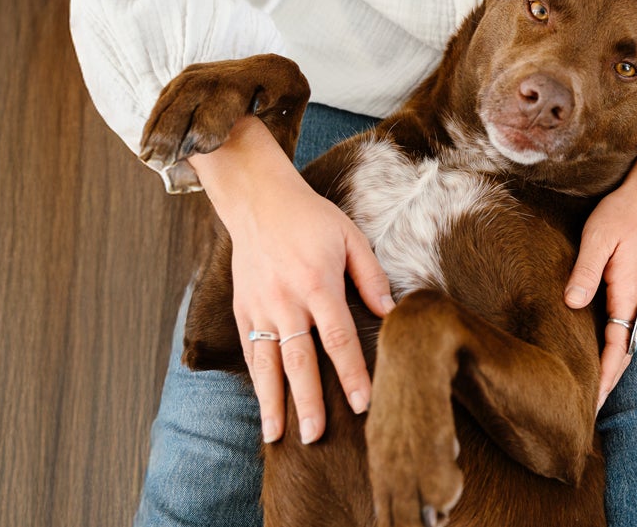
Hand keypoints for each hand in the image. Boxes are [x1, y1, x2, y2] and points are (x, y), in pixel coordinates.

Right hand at [191, 117, 396, 443]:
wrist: (258, 200)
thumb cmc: (311, 219)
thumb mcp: (351, 237)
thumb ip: (371, 277)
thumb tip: (392, 314)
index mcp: (318, 283)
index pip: (338, 339)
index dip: (352, 374)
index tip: (363, 405)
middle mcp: (286, 300)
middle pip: (299, 360)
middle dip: (308, 401)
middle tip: (315, 436)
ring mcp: (260, 306)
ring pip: (267, 363)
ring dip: (272, 401)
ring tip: (276, 436)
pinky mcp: (243, 308)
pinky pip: (250, 350)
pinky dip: (256, 379)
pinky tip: (263, 405)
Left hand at [564, 107, 636, 409]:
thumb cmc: (624, 210)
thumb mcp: (598, 236)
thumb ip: (584, 271)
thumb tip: (571, 304)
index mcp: (629, 292)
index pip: (616, 346)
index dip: (603, 377)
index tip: (590, 403)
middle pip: (623, 353)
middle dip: (606, 384)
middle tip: (585, 413)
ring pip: (625, 342)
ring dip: (610, 369)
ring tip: (590, 394)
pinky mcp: (635, 288)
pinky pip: (625, 327)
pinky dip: (613, 349)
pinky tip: (599, 356)